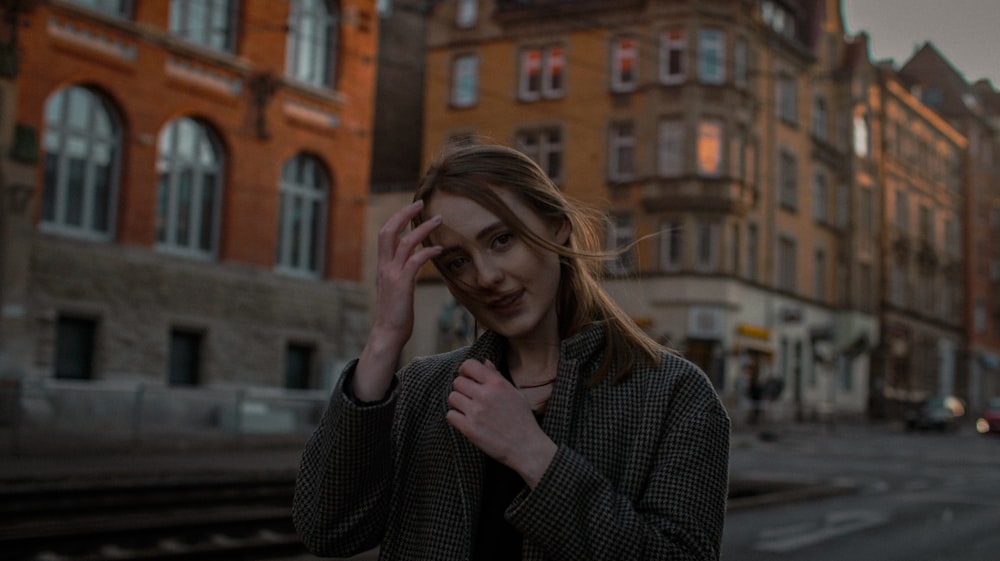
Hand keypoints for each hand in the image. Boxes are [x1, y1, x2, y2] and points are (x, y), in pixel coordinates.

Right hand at [355, 201, 441, 400]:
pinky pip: (415, 262)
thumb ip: (402, 273)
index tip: (411, 209)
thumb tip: (413, 263)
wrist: (387, 334)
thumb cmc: (396, 314)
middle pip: (389, 231)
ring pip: (404, 243)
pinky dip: (427, 252)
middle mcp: (385, 267)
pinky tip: (439, 249)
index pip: (385, 234)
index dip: (397, 218)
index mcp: (383, 266)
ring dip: (422, 229)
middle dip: (404, 214)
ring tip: (439, 219)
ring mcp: (392, 276)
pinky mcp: (402, 285)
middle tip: (420, 202)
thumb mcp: (396, 289)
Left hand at [446, 359, 557, 487]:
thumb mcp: (515, 393)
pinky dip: (456, 417)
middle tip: (469, 397)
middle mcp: (485, 395)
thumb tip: (485, 362)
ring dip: (458, 402)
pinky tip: (466, 420)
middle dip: (461, 388)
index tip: (467, 377)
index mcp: (497, 384)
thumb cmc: (523, 420)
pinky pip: (450, 415)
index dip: (464, 370)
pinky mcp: (469, 428)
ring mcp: (476, 412)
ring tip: (468, 409)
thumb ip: (497, 377)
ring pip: (452, 397)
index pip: (469, 365)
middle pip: (457, 382)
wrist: (526, 447)